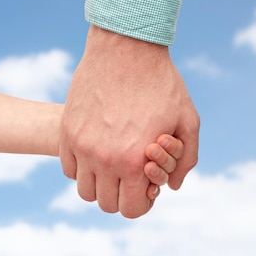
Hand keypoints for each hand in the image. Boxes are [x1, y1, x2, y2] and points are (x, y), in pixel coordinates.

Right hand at [60, 26, 199, 217]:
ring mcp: (81, 144)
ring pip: (84, 190)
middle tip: (131, 175)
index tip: (146, 187)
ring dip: (100, 185)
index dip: (142, 203)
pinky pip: (68, 168)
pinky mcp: (67, 130)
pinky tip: (97, 151)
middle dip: (122, 196)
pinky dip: (82, 168)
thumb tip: (173, 187)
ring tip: (113, 165)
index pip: (131, 209)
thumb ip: (186, 158)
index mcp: (135, 161)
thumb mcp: (187, 119)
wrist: (126, 46)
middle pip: (106, 204)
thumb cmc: (161, 82)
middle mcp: (104, 158)